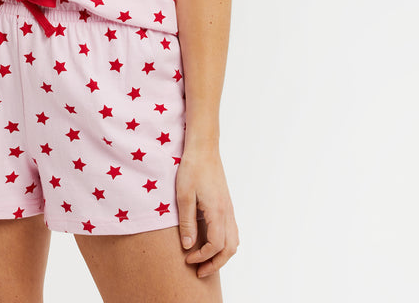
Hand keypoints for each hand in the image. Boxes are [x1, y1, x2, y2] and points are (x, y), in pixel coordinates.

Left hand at [175, 144, 239, 277]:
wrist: (204, 148)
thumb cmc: (192, 168)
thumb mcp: (184, 195)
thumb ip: (187, 222)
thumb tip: (189, 246)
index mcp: (217, 211)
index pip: (216, 245)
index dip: (202, 257)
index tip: (187, 258)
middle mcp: (227, 212)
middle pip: (229, 249)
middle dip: (215, 263)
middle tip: (199, 270)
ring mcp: (229, 208)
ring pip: (234, 241)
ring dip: (222, 255)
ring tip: (205, 260)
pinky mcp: (227, 204)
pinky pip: (232, 231)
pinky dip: (225, 243)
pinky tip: (211, 243)